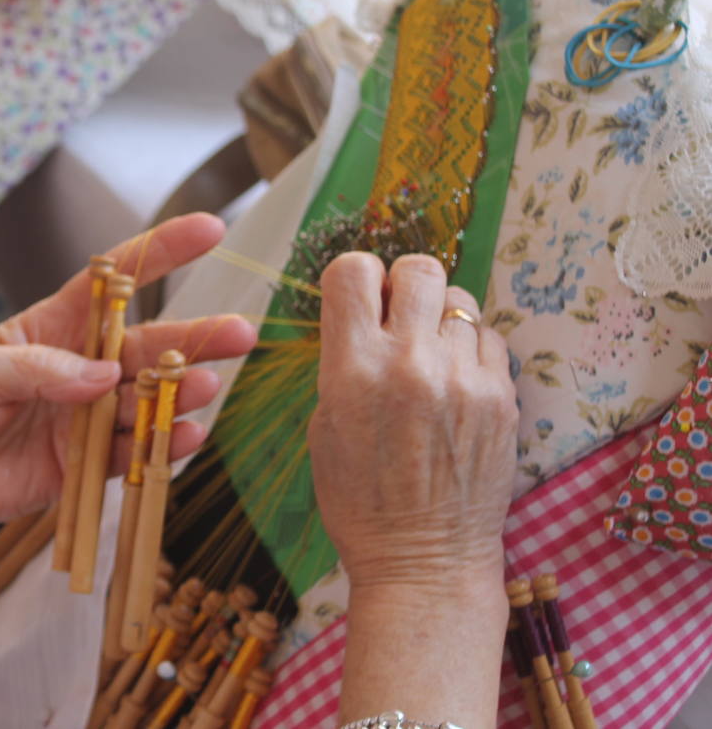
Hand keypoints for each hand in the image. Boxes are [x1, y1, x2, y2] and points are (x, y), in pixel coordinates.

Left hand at [0, 213, 257, 546]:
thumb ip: (37, 368)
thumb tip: (103, 374)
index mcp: (50, 328)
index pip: (112, 284)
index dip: (160, 254)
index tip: (209, 229)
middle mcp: (78, 369)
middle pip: (147, 345)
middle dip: (196, 336)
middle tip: (241, 332)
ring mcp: (86, 418)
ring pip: (147, 400)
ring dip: (181, 393)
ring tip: (208, 388)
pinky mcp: (87, 466)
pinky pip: (133, 454)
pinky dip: (161, 447)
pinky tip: (185, 437)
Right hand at [308, 253, 518, 591]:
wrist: (424, 560)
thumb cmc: (361, 500)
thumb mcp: (325, 425)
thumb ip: (343, 360)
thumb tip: (365, 314)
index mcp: (352, 369)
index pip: (353, 270)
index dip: (356, 278)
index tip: (360, 299)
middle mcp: (409, 363)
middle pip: (419, 267)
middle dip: (405, 285)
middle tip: (400, 319)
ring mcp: (463, 378)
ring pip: (459, 300)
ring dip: (441, 320)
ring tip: (431, 358)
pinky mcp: (502, 396)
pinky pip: (490, 339)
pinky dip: (472, 351)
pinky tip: (457, 385)